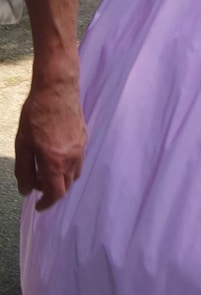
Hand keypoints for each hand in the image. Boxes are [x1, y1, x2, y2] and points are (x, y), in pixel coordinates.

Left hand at [14, 58, 86, 210]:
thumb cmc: (36, 114)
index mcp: (54, 162)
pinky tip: (57, 155)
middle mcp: (71, 158)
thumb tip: (26, 190)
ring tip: (47, 172)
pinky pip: (78, 160)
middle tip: (38, 186)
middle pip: (66, 186)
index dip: (46, 203)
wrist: (57, 89)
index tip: (38, 205)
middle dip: (53, 191)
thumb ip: (24, 170)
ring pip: (74, 174)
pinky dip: (68, 166)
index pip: (55, 193)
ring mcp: (80, 148)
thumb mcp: (22, 144)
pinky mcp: (84, 138)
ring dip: (62, 179)